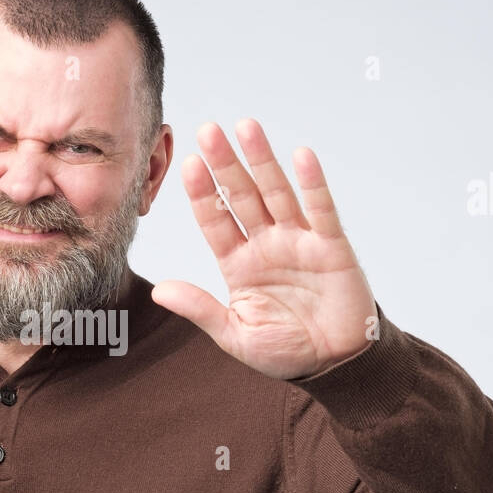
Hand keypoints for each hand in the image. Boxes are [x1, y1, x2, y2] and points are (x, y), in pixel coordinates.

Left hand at [151, 120, 377, 380]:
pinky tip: (300, 156)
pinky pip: (321, 211)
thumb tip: (159, 291)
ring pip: (277, 193)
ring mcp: (298, 242)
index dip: (203, 194)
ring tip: (246, 127)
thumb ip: (200, 309)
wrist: (334, 365)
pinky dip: (312, 184)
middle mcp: (266, 245)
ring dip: (262, 160)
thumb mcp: (234, 334)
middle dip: (225, 164)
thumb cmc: (285, 351)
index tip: (188, 165)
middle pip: (241, 196)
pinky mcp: (331, 248)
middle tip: (208, 130)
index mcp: (239, 264)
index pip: (215, 221)